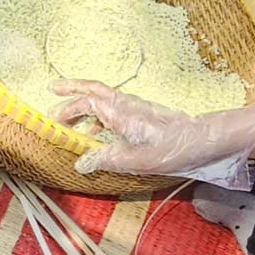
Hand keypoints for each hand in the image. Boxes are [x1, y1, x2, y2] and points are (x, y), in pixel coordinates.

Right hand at [54, 83, 254, 186]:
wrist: (204, 140)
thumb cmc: (172, 148)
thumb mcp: (137, 160)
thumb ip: (107, 160)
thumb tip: (80, 163)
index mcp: (121, 113)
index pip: (87, 101)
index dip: (67, 105)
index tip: (51, 115)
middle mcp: (126, 105)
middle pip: (93, 91)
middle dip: (71, 92)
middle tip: (52, 96)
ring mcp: (135, 108)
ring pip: (104, 99)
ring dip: (84, 105)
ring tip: (71, 121)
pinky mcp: (144, 115)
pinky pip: (114, 109)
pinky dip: (100, 115)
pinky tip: (99, 133)